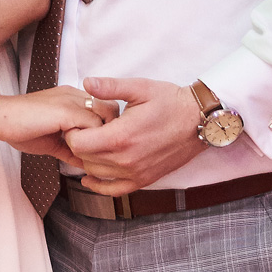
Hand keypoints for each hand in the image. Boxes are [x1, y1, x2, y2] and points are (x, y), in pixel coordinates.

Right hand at [0, 85, 114, 158]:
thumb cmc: (20, 129)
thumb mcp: (52, 142)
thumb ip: (71, 149)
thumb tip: (85, 164)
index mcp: (72, 99)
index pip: (104, 107)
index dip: (107, 129)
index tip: (100, 148)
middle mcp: (76, 95)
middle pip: (111, 109)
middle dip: (111, 132)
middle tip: (101, 152)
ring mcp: (72, 101)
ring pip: (106, 116)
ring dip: (103, 139)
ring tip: (91, 155)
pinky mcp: (66, 111)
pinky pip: (93, 126)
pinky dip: (92, 142)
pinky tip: (81, 153)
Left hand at [64, 77, 206, 195]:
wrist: (198, 121)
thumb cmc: (170, 102)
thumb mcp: (140, 88)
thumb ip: (110, 87)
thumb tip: (86, 82)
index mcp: (121, 136)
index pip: (77, 142)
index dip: (72, 130)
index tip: (79, 120)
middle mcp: (125, 160)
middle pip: (83, 158)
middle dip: (78, 143)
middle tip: (85, 128)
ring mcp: (135, 173)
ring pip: (95, 172)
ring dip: (88, 159)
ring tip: (94, 142)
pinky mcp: (143, 180)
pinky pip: (113, 190)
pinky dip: (99, 185)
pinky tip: (90, 177)